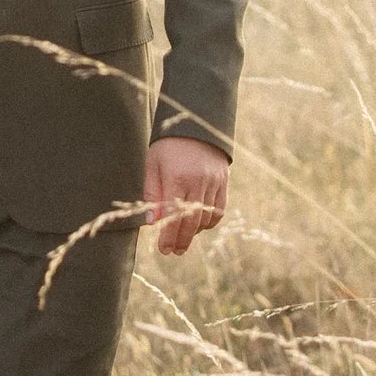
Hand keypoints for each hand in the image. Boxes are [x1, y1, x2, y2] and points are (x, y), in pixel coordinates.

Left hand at [142, 135, 227, 256]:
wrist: (195, 123)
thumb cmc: (168, 145)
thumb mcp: (152, 165)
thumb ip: (152, 194)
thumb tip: (152, 223)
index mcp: (177, 178)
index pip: (173, 216)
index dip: (168, 237)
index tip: (163, 250)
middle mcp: (198, 182)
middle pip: (191, 222)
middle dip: (182, 240)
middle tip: (173, 252)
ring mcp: (214, 182)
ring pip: (206, 218)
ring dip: (195, 232)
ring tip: (183, 239)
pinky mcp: (223, 181)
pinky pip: (219, 210)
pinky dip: (209, 221)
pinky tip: (198, 225)